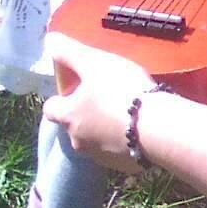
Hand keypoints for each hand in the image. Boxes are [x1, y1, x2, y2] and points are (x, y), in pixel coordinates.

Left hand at [44, 33, 158, 173]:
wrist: (158, 128)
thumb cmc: (120, 90)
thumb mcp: (93, 62)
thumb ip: (68, 51)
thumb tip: (48, 41)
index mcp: (67, 116)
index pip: (50, 108)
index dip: (62, 96)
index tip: (79, 86)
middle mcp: (78, 140)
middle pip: (74, 125)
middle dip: (85, 112)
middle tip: (107, 95)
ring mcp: (101, 156)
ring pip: (96, 138)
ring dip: (105, 126)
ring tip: (128, 110)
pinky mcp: (123, 166)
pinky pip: (118, 150)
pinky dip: (124, 139)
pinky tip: (141, 126)